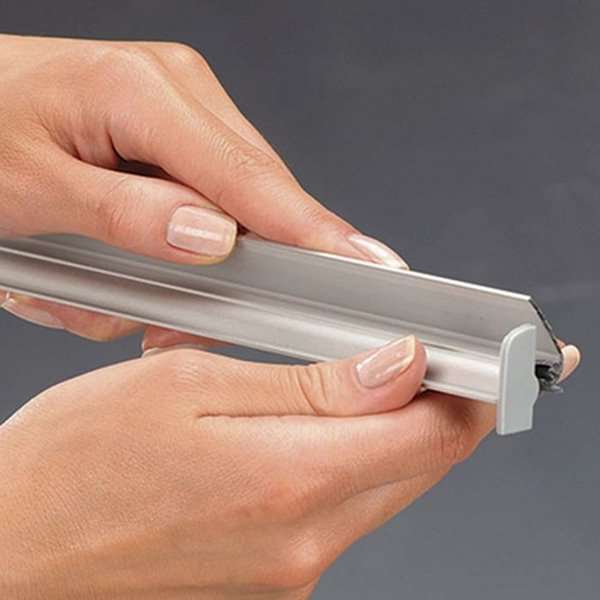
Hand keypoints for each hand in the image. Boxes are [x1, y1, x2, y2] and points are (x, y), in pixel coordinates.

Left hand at [0, 34, 405, 339]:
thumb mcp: (32, 186)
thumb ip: (126, 214)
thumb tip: (212, 237)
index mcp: (146, 90)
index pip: (251, 177)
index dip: (310, 228)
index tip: (362, 264)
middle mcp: (178, 94)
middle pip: (254, 197)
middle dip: (226, 266)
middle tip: (172, 318)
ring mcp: (179, 114)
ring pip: (228, 209)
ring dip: (183, 263)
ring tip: (109, 284)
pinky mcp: (172, 140)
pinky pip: (202, 202)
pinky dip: (170, 244)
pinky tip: (119, 255)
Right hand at [0, 335, 503, 598]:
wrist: (14, 547)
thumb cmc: (75, 461)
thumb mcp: (187, 388)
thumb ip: (305, 384)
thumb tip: (395, 367)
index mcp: (286, 481)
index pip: (431, 434)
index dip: (470, 388)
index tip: (487, 357)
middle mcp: (302, 543)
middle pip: (420, 463)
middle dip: (444, 406)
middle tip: (440, 357)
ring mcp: (290, 570)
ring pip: (387, 487)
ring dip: (395, 430)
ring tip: (373, 378)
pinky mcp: (274, 576)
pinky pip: (344, 510)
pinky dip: (352, 462)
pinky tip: (317, 425)